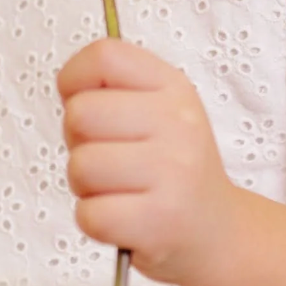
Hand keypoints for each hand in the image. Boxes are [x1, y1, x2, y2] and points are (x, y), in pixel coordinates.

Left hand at [58, 38, 237, 285]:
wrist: (217, 230)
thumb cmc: (172, 167)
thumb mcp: (161, 109)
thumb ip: (114, 89)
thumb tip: (68, 87)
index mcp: (172, 87)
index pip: (104, 56)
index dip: (75, 78)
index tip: (81, 100)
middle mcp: (177, 122)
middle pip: (80, 113)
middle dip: (77, 140)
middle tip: (105, 156)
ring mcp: (172, 172)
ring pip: (80, 166)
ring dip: (85, 185)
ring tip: (116, 188)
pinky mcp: (159, 221)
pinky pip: (89, 214)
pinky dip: (94, 221)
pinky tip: (123, 217)